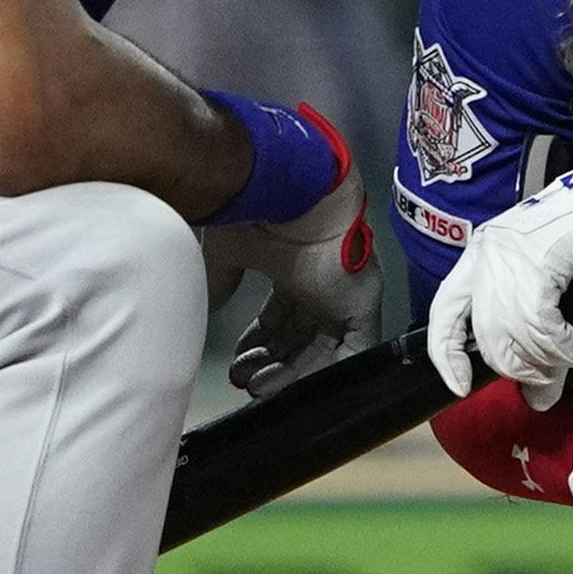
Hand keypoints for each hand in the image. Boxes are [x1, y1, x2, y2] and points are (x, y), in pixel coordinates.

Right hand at [207, 169, 379, 397]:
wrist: (288, 187)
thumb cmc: (257, 208)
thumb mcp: (228, 250)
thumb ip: (221, 280)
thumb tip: (211, 307)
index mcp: (293, 268)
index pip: (280, 320)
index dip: (258, 346)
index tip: (237, 364)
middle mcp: (320, 283)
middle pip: (300, 339)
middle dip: (271, 364)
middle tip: (245, 380)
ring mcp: (343, 293)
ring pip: (324, 349)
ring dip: (292, 374)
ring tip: (259, 386)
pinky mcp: (362, 301)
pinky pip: (353, 349)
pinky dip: (326, 371)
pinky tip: (291, 383)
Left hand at [427, 138, 572, 405]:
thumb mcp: (541, 271)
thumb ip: (527, 323)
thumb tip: (535, 395)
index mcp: (478, 255)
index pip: (444, 313)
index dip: (446, 355)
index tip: (461, 386)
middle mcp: (486, 255)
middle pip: (485, 335)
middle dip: (515, 368)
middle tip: (543, 383)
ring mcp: (510, 257)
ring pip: (513, 335)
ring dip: (543, 362)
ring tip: (565, 362)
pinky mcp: (539, 262)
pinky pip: (540, 325)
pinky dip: (561, 347)